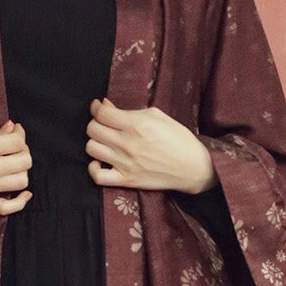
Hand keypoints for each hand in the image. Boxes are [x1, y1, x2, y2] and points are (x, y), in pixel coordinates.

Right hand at [0, 121, 31, 212]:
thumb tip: (11, 129)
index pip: (17, 141)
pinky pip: (9, 207)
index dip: (20, 134)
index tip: (14, 132)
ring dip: (20, 172)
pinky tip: (23, 193)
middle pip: (25, 161)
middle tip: (12, 148)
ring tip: (11, 166)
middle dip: (22, 151)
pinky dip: (20, 201)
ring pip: (22, 181)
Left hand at [85, 97, 216, 192]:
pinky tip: (101, 162)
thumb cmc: (178, 139)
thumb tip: (106, 105)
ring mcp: (126, 163)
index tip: (98, 108)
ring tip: (104, 142)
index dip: (96, 108)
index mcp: (137, 124)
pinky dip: (94, 168)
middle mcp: (128, 143)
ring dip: (95, 142)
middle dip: (95, 123)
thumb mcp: (158, 116)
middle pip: (93, 129)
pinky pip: (98, 176)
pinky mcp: (127, 180)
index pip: (102, 113)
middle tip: (104, 124)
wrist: (193, 167)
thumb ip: (131, 110)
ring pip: (91, 149)